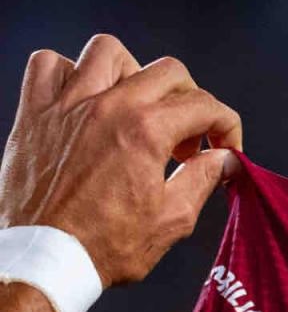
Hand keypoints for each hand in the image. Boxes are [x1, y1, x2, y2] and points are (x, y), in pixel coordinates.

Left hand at [0, 34, 242, 286]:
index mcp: (145, 132)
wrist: (44, 258)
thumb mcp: (170, 219)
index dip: (227, 126)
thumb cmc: (104, 247)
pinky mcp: (35, 112)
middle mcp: (107, 106)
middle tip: (186, 139)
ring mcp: (67, 104)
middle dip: (191, 101)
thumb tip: (224, 160)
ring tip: (137, 108)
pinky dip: (71, 74)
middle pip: (167, 72)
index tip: (225, 148)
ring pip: (109, 52)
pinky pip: (49, 64)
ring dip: (134, 75)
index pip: (204, 106)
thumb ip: (202, 180)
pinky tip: (85, 100)